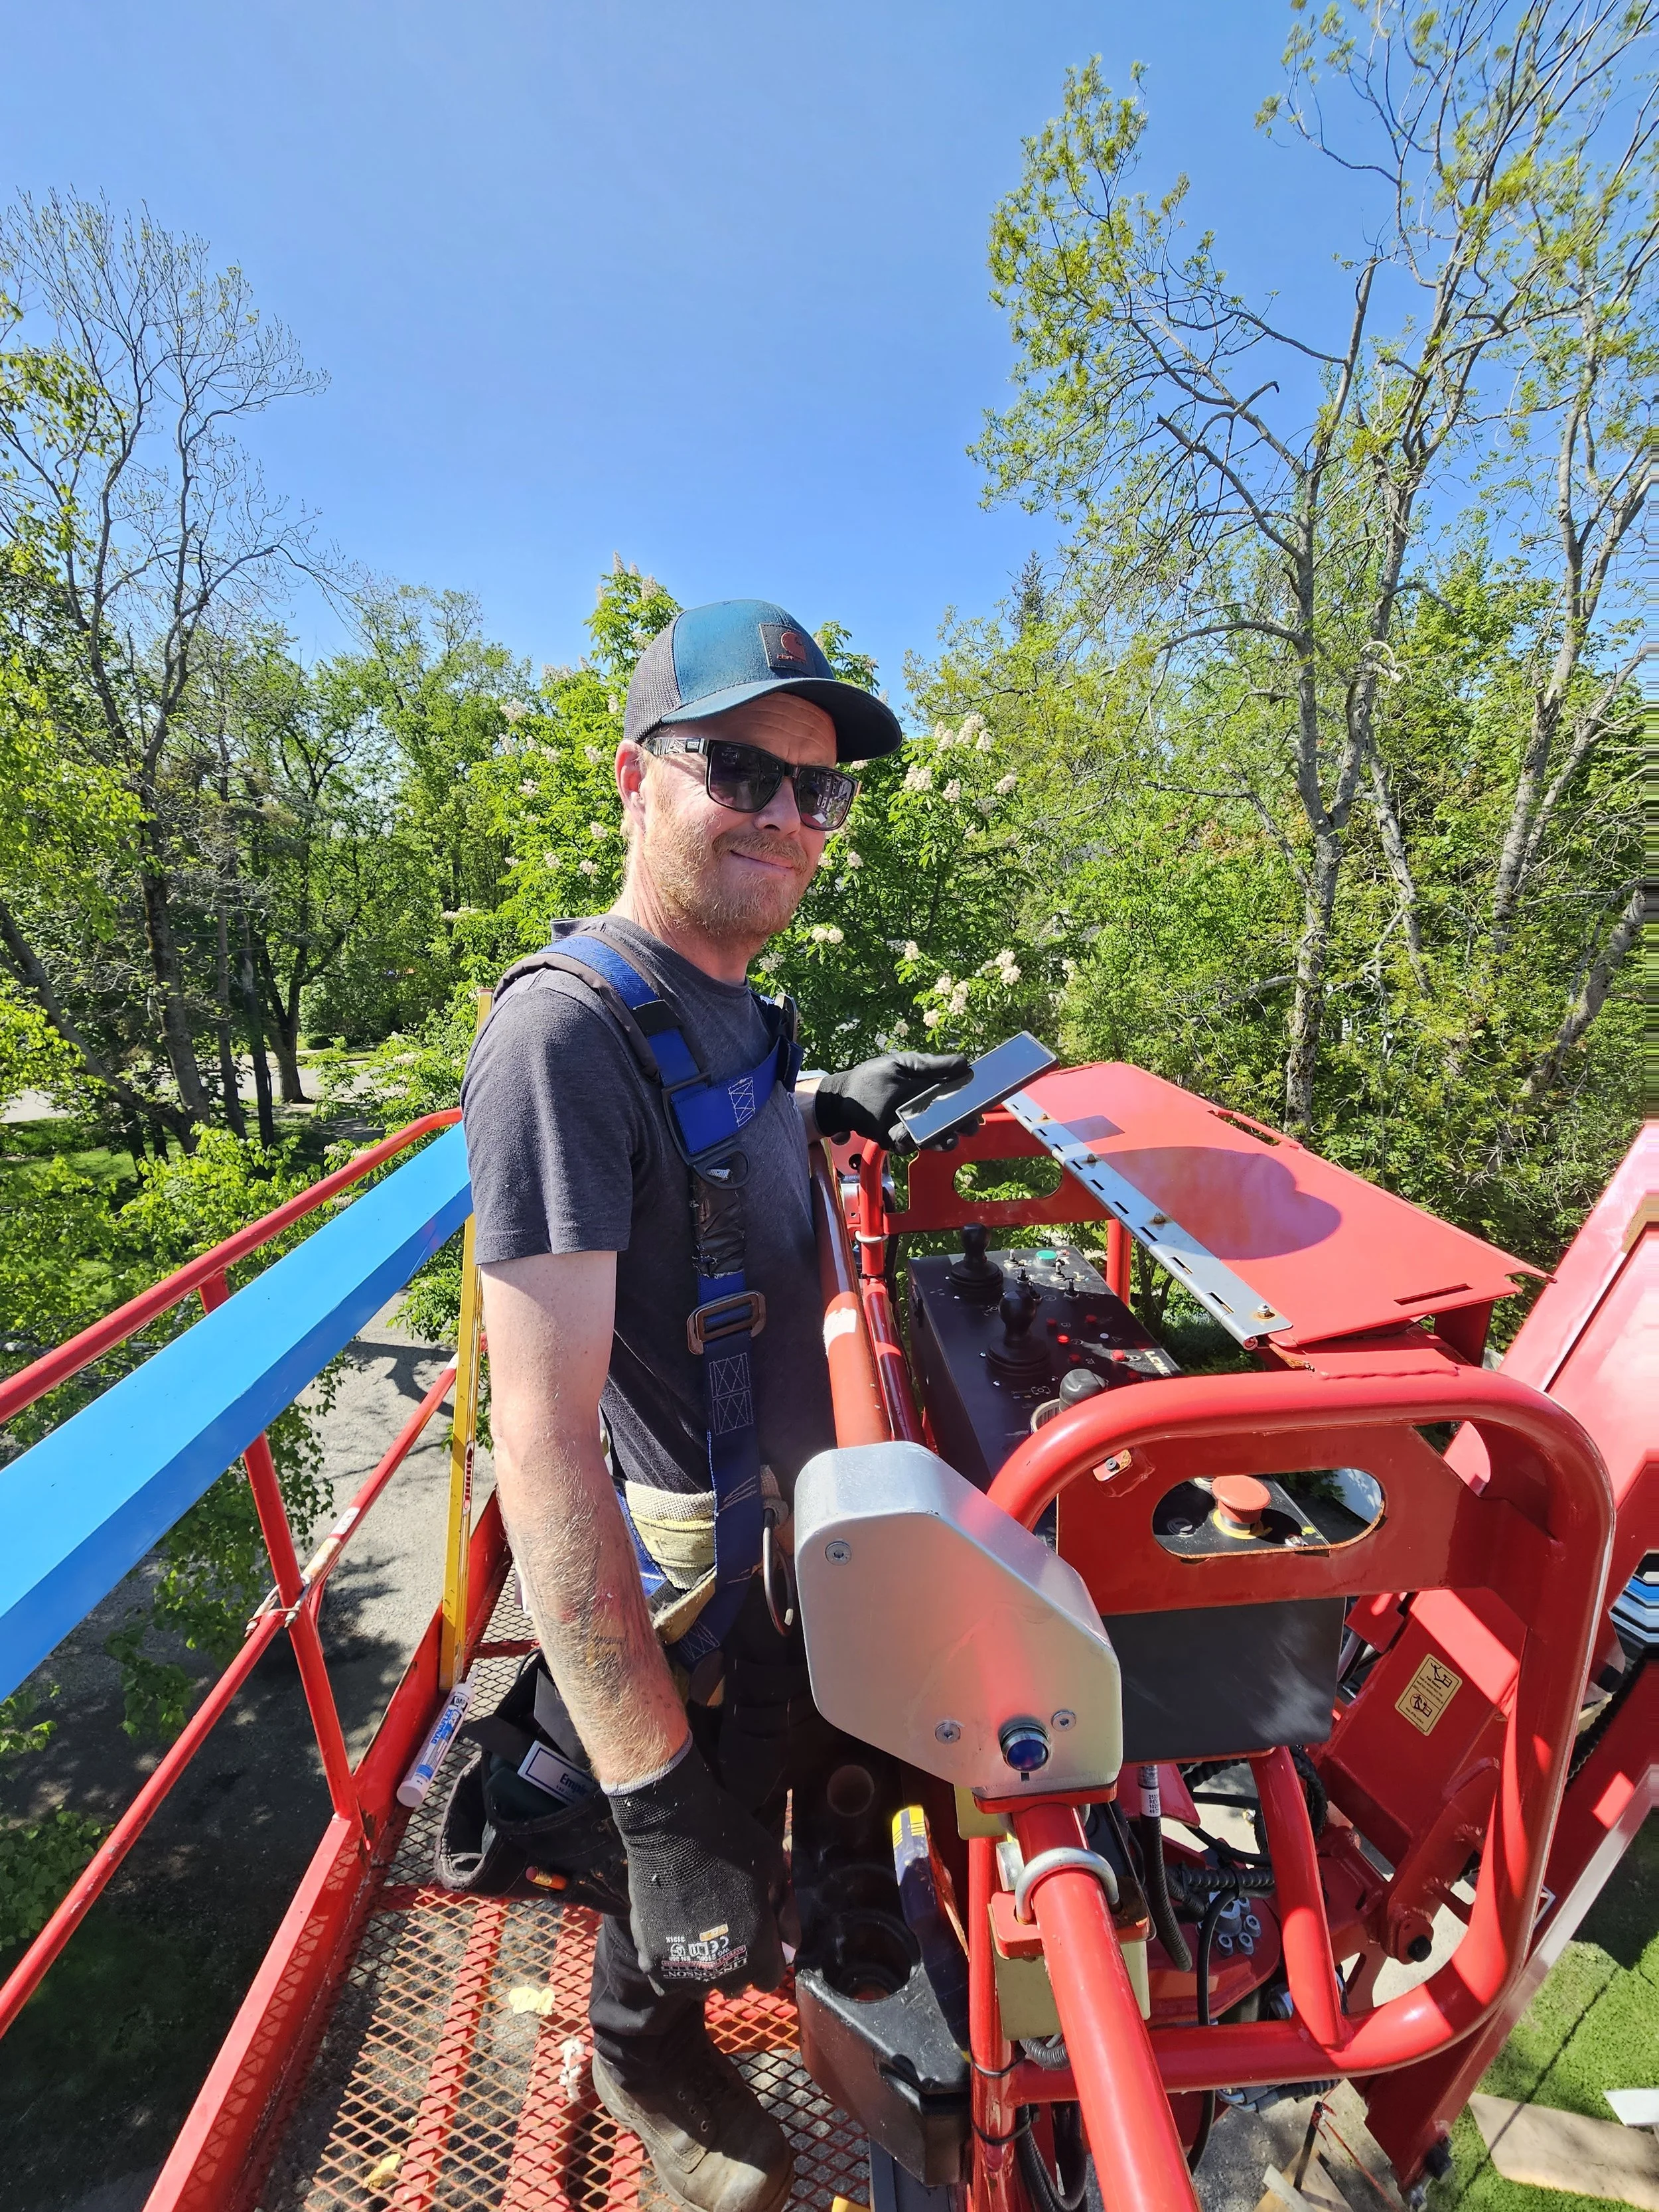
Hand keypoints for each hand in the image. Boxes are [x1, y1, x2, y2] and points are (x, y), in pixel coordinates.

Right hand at [607, 1743, 788, 1995]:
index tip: (759, 1937)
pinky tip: (677, 1941)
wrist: (672, 1826)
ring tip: (701, 1937)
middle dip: (739, 1964)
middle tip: (730, 1931)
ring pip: (701, 1989)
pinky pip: (668, 1983)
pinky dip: (674, 1969)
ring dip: (706, 1970)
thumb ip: (785, 1912)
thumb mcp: (775, 1869)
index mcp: (757, 1948)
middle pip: (736, 1986)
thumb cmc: (731, 1841)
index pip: (770, 1978)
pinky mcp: (652, 1960)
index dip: (768, 1957)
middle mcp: (723, 1968)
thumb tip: (788, 1943)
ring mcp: (685, 1968)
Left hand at [812, 1051, 970, 1146]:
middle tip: (970, 1127)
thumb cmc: (875, 1075)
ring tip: (949, 1140)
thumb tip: (965, 1062)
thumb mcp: (904, 1063)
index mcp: (931, 1092)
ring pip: (933, 1139)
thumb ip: (932, 1065)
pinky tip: (908, 1137)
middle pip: (951, 1123)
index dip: (971, 1105)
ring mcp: (911, 1128)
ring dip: (943, 1141)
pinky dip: (909, 1144)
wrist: (845, 1093)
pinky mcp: (895, 1139)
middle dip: (963, 1127)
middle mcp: (925, 1112)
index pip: (957, 1100)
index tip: (981, 1106)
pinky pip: (907, 1146)